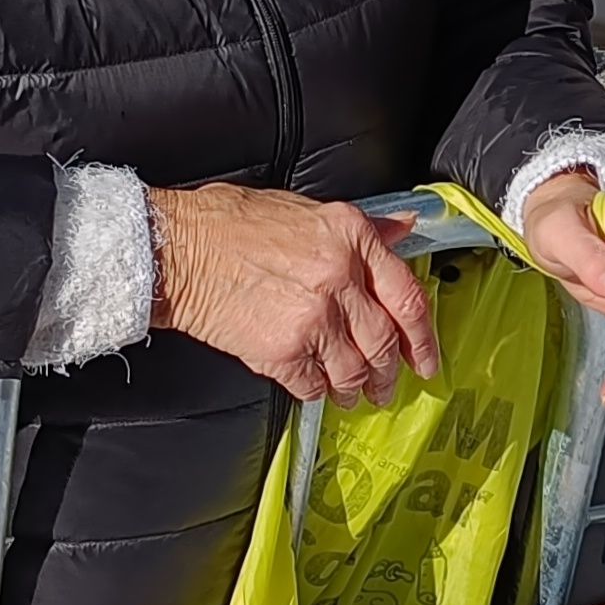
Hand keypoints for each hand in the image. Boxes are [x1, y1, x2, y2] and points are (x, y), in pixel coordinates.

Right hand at [148, 184, 440, 404]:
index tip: (427, 359)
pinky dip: (318, 391)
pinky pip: (314, 384)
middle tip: (387, 387)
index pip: (408, 296)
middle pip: (385, 342)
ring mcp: (313, 317)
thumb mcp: (306, 210)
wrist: (177, 250)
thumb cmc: (230, 224)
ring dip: (356, 388)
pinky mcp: (282, 350)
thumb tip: (402, 232)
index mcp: (350, 238)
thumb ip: (361, 229)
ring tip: (351, 394)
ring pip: (355, 370)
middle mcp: (339, 277)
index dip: (424, 337)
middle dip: (390, 373)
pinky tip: (314, 386)